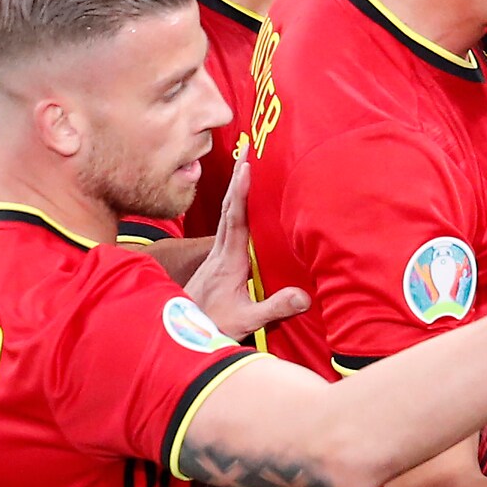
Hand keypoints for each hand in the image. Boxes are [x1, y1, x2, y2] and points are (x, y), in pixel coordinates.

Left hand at [183, 158, 310, 340]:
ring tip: (245, 165)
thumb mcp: (247, 320)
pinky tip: (239, 202)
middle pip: (229, 208)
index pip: (236, 220)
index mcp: (229, 260)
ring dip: (235, 189)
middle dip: (238, 179)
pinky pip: (226, 225)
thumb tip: (303, 296)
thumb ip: (274, 307)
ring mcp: (216, 255)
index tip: (248, 167)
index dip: (242, 193)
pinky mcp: (217, 261)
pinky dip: (233, 206)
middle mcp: (220, 252)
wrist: (182, 334)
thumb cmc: (213, 326)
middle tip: (248, 151)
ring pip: (226, 214)